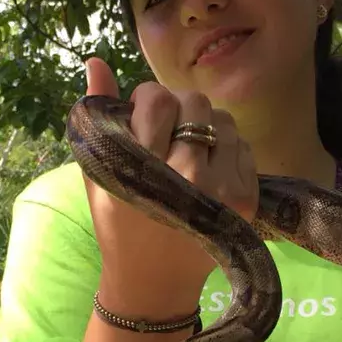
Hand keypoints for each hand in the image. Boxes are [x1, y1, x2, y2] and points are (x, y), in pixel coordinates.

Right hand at [80, 56, 257, 317]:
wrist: (155, 281)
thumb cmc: (118, 225)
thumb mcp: (99, 173)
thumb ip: (97, 117)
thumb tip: (95, 61)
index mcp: (144, 169)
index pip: (158, 98)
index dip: (147, 99)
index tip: (141, 118)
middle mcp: (187, 176)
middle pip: (194, 102)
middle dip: (177, 109)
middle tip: (166, 132)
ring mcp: (222, 188)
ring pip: (222, 119)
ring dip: (204, 125)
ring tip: (188, 149)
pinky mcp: (246, 197)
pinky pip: (242, 144)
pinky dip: (225, 146)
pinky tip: (207, 166)